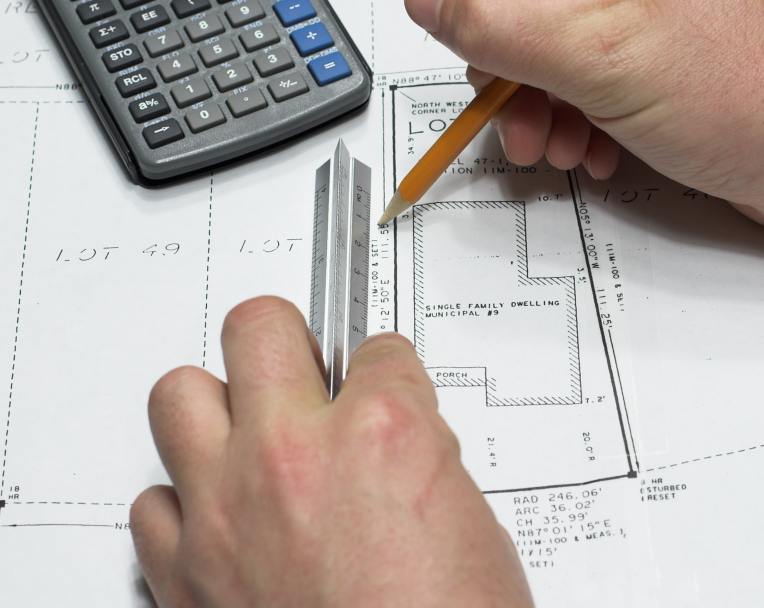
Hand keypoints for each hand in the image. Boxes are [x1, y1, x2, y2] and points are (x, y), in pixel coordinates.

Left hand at [130, 296, 532, 607]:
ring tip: (253, 435)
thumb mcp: (472, 527)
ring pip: (179, 395)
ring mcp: (228, 510)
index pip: (378, 349)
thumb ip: (420, 460)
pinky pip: (153, 502)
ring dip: (220, 409)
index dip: (387, 369)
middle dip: (289, 340)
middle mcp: (295, 454)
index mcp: (385, 434)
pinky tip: (223, 518)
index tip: (382, 380)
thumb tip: (395, 440)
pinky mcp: (185, 573)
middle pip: (259, 326)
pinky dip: (186, 502)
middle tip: (305, 369)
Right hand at [404, 0, 763, 344]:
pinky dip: (580, 115)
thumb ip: (503, 24)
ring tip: (560, 147)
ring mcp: (660, 0)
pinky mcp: (666, 50)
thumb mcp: (607, 59)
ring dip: (544, 102)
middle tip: (522, 119)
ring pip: (556, 38)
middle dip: (518, 67)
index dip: (499, 0)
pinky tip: (593, 149)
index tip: (509, 62)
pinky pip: (592, 69)